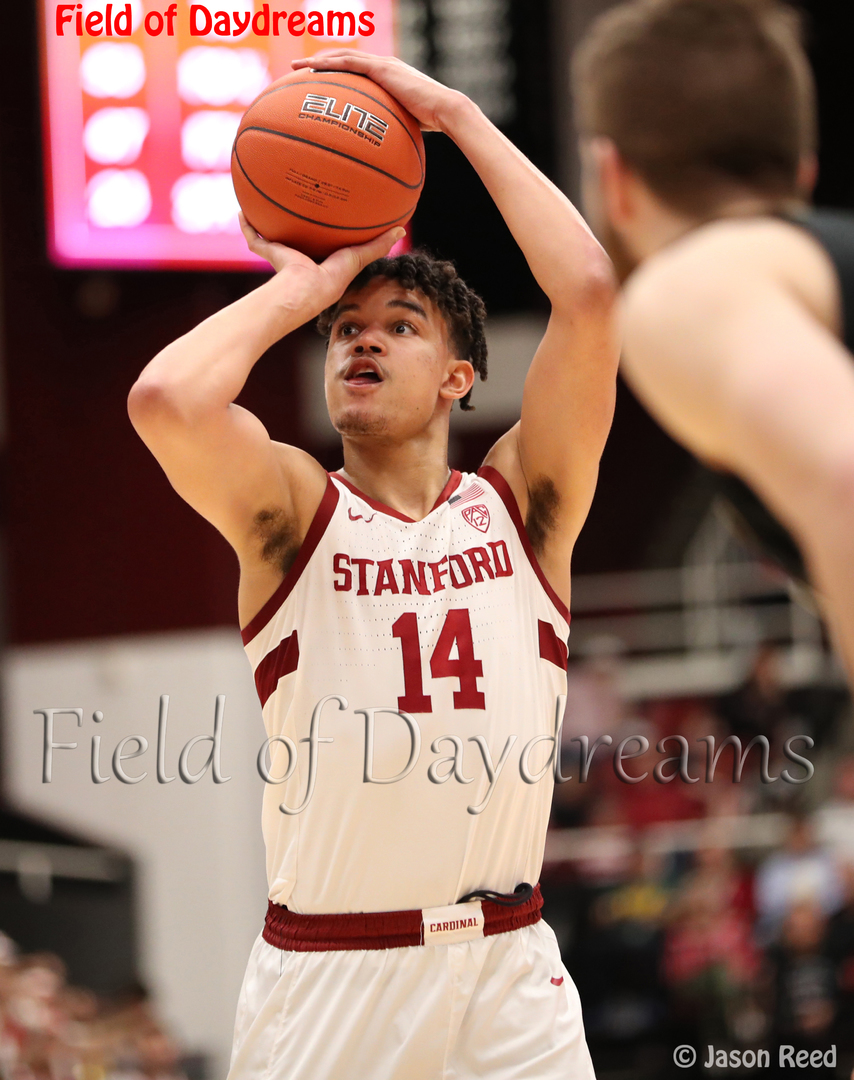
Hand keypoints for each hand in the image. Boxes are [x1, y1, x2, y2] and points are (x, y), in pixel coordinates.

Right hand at [239, 212, 405, 312]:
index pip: (325, 241)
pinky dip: (247, 225)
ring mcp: (283, 255)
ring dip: (269, 219)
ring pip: (274, 234)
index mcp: (321, 259)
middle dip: (296, 221)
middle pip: (297, 235)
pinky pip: (254, 237)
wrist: (304, 289)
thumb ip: (378, 245)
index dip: (327, 227)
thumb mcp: (359, 257)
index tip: (329, 209)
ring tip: (265, 198)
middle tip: (297, 198)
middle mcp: (301, 257)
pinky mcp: (269, 253)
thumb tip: (402, 229)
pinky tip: (242, 209)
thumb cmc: (332, 278)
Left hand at [291, 51, 465, 132]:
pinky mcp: (382, 68)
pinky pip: (349, 63)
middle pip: (344, 60)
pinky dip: (329, 64)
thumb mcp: (403, 129)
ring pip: (342, 57)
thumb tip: (377, 159)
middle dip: (319, 62)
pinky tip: (312, 69)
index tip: (316, 80)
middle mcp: (382, 66)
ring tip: (296, 65)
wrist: (445, 111)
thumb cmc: (429, 125)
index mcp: (386, 78)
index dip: (334, 72)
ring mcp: (382, 65)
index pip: (355, 70)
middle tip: (297, 69)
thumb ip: (389, 134)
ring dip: (317, 60)